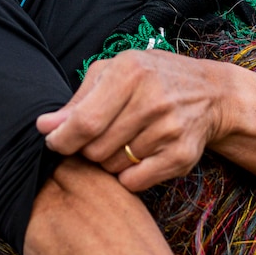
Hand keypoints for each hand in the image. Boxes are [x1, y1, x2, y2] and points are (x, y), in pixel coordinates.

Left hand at [36, 48, 227, 189]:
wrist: (211, 93)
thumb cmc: (152, 78)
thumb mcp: (115, 72)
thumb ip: (78, 100)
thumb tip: (45, 126)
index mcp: (131, 72)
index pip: (85, 121)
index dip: (62, 139)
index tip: (55, 142)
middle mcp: (153, 100)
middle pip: (96, 149)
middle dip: (87, 150)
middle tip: (99, 137)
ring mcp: (170, 129)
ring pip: (114, 167)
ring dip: (109, 161)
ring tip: (123, 141)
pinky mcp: (182, 155)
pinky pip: (135, 182)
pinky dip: (128, 176)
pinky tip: (136, 157)